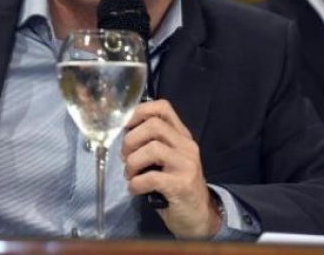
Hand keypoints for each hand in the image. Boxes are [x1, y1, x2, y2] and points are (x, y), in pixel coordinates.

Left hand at [121, 99, 220, 238]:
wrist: (199, 216)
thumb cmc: (176, 185)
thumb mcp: (167, 159)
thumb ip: (152, 143)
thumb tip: (123, 135)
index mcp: (181, 136)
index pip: (163, 108)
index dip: (139, 112)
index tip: (125, 126)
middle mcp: (187, 146)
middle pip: (154, 126)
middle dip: (131, 140)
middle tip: (124, 157)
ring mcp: (186, 164)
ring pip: (152, 148)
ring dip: (132, 162)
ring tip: (130, 175)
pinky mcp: (182, 185)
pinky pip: (151, 177)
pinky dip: (136, 183)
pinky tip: (134, 189)